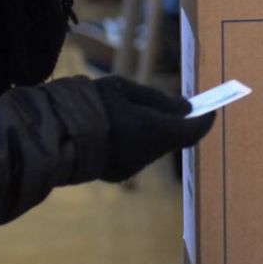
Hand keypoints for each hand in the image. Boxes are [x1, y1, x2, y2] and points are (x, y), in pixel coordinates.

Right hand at [92, 76, 215, 181]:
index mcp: (153, 131)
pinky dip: (133, 141)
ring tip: (135, 111)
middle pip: (171, 139)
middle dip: (174, 123)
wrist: (50, 135)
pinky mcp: (115, 174)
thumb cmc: (89, 103)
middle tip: (176, 106)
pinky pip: (133, 155)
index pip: (192, 130)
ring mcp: (130, 168)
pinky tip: (117, 128)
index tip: (212, 109)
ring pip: (151, 147)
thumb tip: (187, 109)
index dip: (205, 120)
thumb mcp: (123, 89)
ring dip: (152, 131)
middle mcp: (146, 156)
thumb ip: (158, 100)